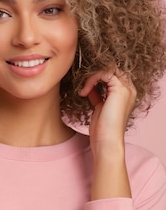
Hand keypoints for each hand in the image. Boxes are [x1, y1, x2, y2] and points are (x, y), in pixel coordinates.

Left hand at [79, 68, 134, 199]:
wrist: (106, 140)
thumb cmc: (101, 128)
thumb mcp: (98, 107)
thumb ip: (96, 95)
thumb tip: (87, 87)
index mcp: (125, 93)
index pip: (110, 74)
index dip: (95, 77)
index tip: (82, 88)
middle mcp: (129, 89)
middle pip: (110, 69)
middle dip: (93, 75)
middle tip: (81, 86)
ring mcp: (126, 89)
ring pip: (107, 69)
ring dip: (91, 77)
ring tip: (83, 90)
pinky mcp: (120, 90)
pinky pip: (104, 73)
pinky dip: (91, 80)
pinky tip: (84, 92)